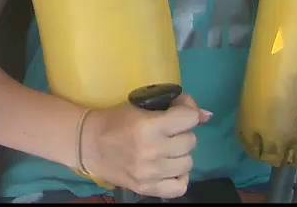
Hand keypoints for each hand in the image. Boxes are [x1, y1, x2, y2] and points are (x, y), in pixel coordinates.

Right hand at [82, 92, 212, 198]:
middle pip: (190, 141)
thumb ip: (174, 110)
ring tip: (166, 148)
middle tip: (168, 130)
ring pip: (188, 163)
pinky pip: (180, 186)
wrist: (88, 144)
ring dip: (180, 154)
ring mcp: (151, 173)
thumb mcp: (141, 106)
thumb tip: (207, 115)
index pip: (189, 119)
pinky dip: (178, 176)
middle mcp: (152, 151)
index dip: (188, 110)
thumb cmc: (114, 121)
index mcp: (148, 126)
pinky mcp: (147, 188)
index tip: (179, 109)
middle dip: (182, 132)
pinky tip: (168, 167)